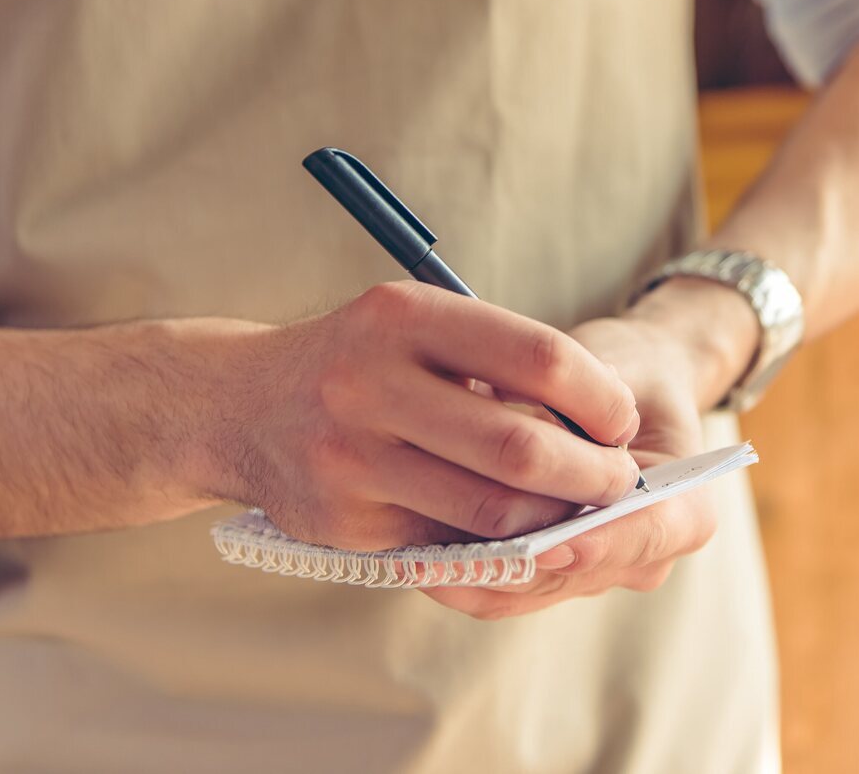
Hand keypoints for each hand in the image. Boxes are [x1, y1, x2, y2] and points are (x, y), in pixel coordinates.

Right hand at [212, 282, 643, 551]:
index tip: (620, 421)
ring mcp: (351, 456)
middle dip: (590, 474)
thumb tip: (601, 427)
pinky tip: (514, 530)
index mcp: (404, 316)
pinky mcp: (342, 518)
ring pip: (491, 510)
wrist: (237, 405)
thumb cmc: (357, 359)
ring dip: (553, 520)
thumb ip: (496, 360)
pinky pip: (447, 543)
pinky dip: (494, 542)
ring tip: (576, 509)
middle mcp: (370, 382)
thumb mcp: (415, 325)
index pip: (539, 358)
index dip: (600, 398)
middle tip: (616, 480)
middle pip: (520, 447)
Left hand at [421, 281, 757, 618]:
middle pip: (579, 573)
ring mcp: (593, 571)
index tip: (556, 544)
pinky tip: (413, 552)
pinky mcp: (546, 574)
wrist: (626, 390)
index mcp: (686, 501)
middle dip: (520, 562)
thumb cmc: (620, 368)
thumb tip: (507, 406)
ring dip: (477, 571)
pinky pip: (499, 591)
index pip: (651, 533)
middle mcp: (644, 551)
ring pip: (531, 590)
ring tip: (420, 553)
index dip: (601, 542)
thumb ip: (577, 389)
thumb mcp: (611, 361)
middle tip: (459, 553)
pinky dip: (458, 574)